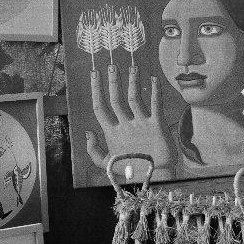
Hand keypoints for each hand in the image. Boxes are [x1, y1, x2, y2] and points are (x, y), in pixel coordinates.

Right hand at [85, 64, 175, 178]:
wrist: (152, 178)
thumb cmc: (129, 172)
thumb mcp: (106, 164)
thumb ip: (93, 150)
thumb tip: (86, 132)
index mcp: (112, 133)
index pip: (100, 107)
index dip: (96, 90)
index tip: (94, 74)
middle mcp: (125, 126)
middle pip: (116, 99)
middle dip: (113, 81)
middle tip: (111, 65)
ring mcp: (141, 125)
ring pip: (134, 98)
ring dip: (132, 81)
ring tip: (133, 67)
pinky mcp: (157, 126)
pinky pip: (156, 105)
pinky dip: (156, 91)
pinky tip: (155, 78)